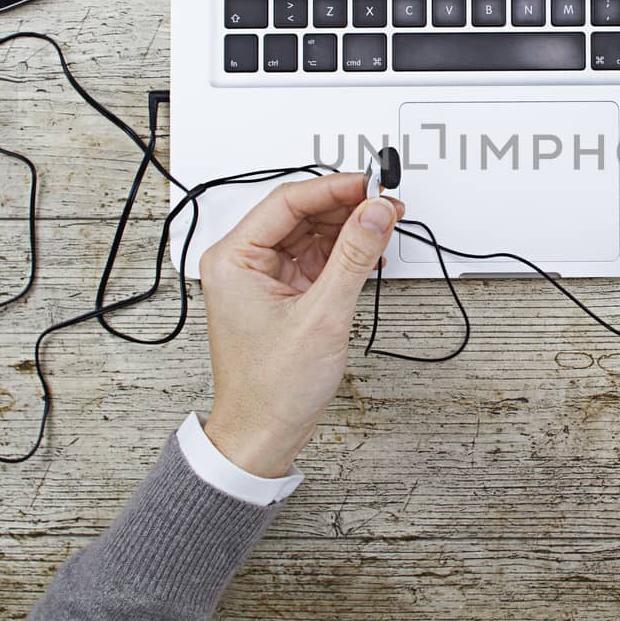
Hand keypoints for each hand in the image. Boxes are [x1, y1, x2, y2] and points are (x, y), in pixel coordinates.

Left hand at [197, 172, 403, 477]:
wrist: (263, 435)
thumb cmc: (271, 389)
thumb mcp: (322, 316)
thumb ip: (354, 257)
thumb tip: (375, 212)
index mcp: (233, 259)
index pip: (288, 202)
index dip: (334, 188)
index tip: (371, 184)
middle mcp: (243, 263)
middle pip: (301, 213)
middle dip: (346, 207)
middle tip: (386, 204)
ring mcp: (263, 278)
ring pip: (312, 234)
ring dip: (349, 230)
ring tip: (384, 226)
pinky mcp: (282, 293)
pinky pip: (317, 258)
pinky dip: (345, 254)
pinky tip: (369, 253)